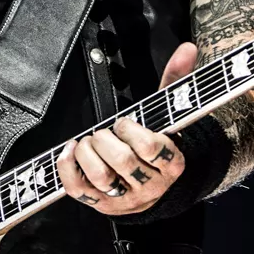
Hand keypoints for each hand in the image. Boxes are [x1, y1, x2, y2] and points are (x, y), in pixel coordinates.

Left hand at [55, 42, 198, 216]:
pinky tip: (69, 151)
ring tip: (88, 142)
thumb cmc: (157, 146)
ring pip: (101, 177)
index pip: (152, 148)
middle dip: (106, 139)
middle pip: (123, 161)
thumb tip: (187, 49)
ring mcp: (126, 198)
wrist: (155, 188)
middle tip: (104, 131)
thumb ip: (176, 82)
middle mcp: (151, 185)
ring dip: (87, 153)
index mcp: (172, 164)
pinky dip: (67, 168)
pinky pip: (78, 190)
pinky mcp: (102, 204)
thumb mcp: (168, 116)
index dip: (132, 130)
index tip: (123, 122)